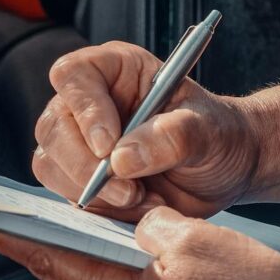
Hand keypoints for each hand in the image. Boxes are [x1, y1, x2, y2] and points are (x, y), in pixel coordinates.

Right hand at [34, 41, 261, 219]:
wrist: (227, 170)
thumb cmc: (219, 134)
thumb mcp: (209, 129)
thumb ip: (173, 136)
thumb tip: (123, 157)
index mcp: (115, 69)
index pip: (73, 75)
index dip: (84, 110)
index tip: (109, 145)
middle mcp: (89, 102)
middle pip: (54, 128)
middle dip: (86, 167)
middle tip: (130, 190)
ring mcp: (80, 142)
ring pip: (52, 165)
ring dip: (95, 193)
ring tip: (144, 199)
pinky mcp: (82, 179)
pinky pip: (69, 196)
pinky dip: (102, 210)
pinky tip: (141, 208)